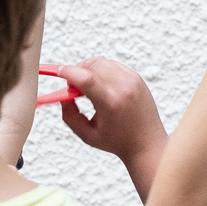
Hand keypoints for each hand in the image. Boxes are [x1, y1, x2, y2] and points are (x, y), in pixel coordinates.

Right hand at [57, 57, 169, 171]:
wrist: (147, 144)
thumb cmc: (118, 142)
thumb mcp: (87, 135)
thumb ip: (70, 116)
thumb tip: (63, 97)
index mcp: (111, 103)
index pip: (86, 78)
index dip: (69, 72)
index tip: (59, 72)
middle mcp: (124, 88)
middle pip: (93, 65)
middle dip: (78, 71)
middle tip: (73, 86)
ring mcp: (133, 81)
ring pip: (103, 62)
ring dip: (90, 69)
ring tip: (88, 88)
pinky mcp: (137, 78)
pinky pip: (114, 65)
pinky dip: (103, 70)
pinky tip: (101, 86)